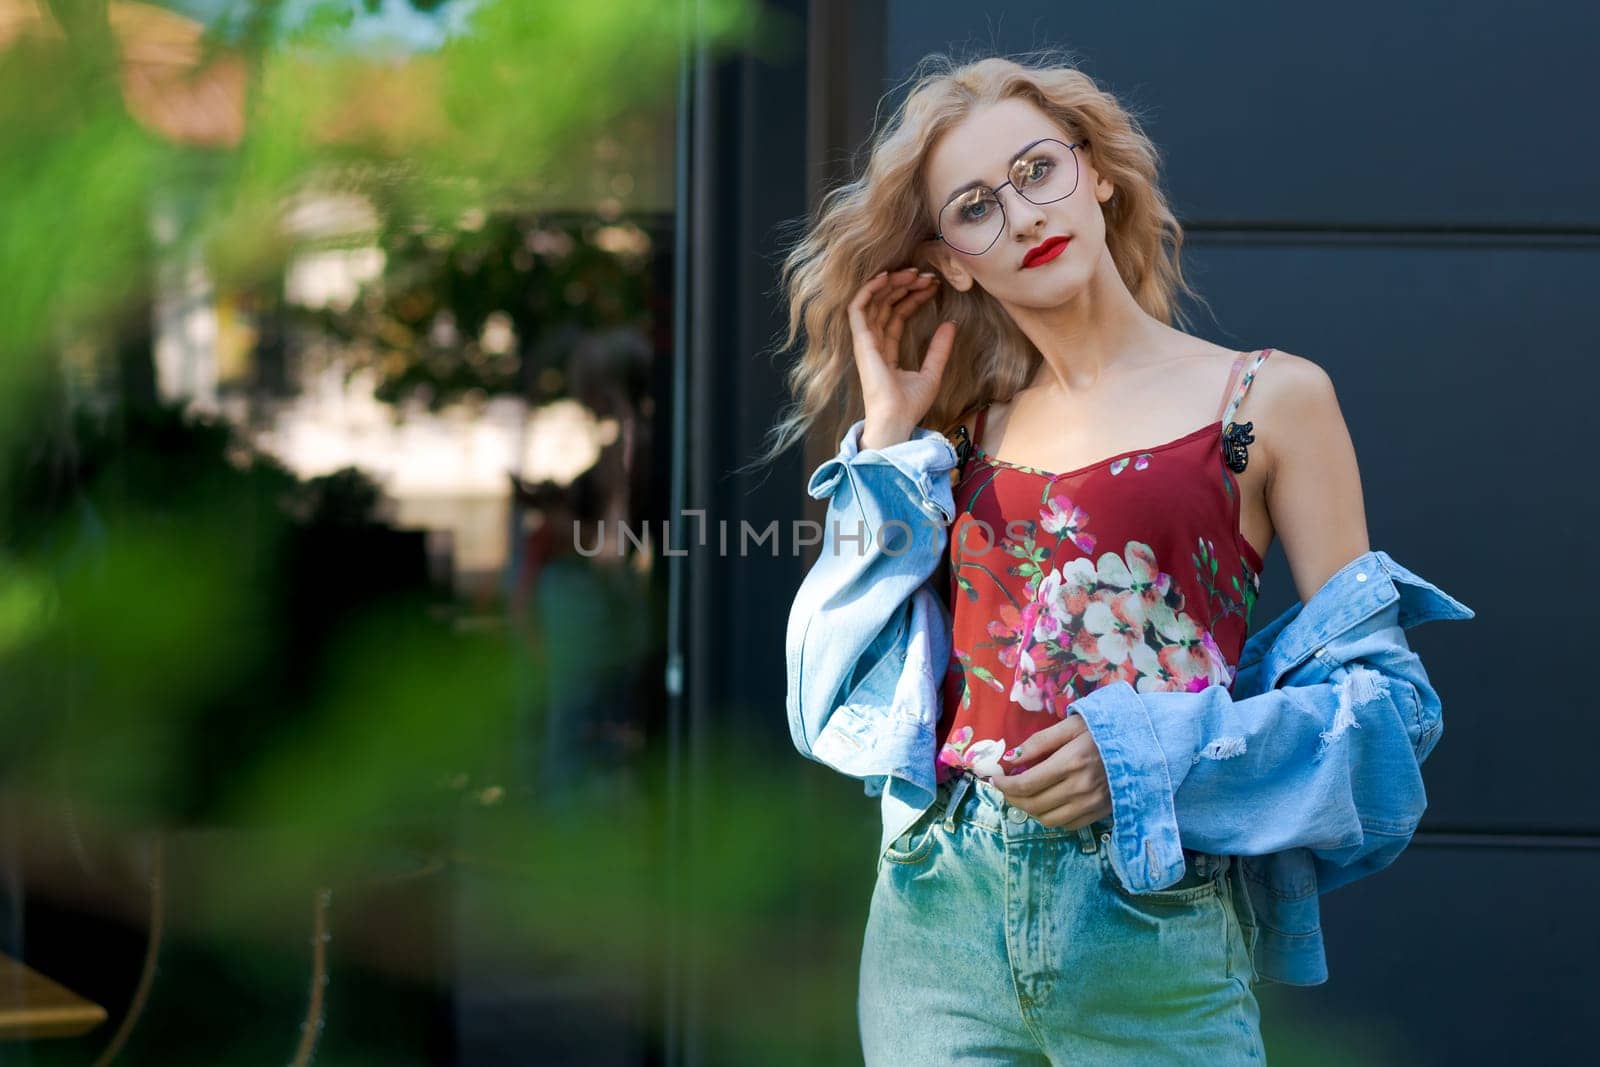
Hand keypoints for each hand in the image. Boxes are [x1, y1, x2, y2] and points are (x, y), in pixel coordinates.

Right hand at [847, 266, 955, 449]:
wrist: (896, 419)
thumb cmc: (910, 404)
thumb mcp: (932, 372)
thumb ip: (939, 348)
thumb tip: (950, 324)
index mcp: (886, 350)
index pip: (896, 315)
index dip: (913, 297)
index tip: (932, 285)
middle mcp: (874, 343)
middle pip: (885, 304)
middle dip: (904, 286)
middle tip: (926, 274)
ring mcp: (865, 342)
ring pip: (873, 302)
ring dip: (891, 284)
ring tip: (912, 272)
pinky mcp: (861, 342)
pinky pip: (858, 309)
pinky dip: (869, 290)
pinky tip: (887, 277)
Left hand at [986, 714, 1112, 830]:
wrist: (1143, 744)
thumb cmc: (1104, 730)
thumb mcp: (1071, 725)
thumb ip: (1039, 742)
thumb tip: (1010, 759)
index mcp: (1071, 762)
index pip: (1027, 784)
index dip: (1005, 784)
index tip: (996, 778)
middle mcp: (1081, 788)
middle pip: (1033, 805)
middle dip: (1012, 797)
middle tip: (1006, 787)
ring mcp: (1092, 804)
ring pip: (1047, 820)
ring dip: (1029, 810)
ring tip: (1024, 794)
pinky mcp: (1101, 813)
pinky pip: (1067, 825)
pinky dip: (1051, 817)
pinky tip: (1047, 801)